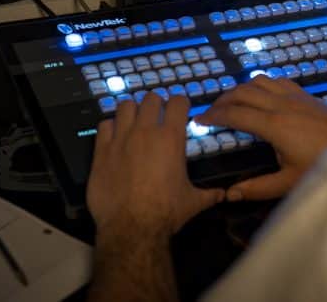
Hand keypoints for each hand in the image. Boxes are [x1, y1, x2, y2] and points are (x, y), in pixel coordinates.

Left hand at [87, 95, 223, 240]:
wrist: (131, 227)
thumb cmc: (166, 212)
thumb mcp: (193, 202)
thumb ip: (209, 194)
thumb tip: (224, 195)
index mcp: (171, 138)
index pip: (178, 102)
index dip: (180, 103)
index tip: (180, 109)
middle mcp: (146, 131)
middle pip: (150, 98)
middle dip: (156, 104)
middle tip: (157, 115)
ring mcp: (121, 139)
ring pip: (125, 106)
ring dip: (132, 111)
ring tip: (135, 121)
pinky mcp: (102, 151)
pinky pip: (104, 125)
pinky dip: (110, 127)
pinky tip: (115, 137)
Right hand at [194, 77, 326, 200]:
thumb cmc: (323, 167)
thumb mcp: (289, 183)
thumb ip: (257, 188)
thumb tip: (229, 194)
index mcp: (273, 125)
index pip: (235, 114)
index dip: (213, 116)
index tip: (199, 120)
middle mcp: (281, 104)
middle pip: (242, 92)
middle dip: (222, 100)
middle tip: (210, 112)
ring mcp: (295, 95)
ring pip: (258, 81)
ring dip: (240, 88)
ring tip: (231, 102)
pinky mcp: (306, 94)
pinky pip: (276, 80)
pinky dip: (260, 83)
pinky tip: (259, 94)